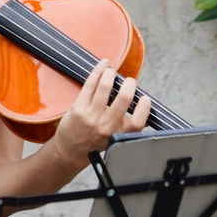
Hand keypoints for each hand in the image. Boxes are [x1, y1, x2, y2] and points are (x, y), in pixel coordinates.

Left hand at [44, 59, 155, 180]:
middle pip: (123, 100)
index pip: (137, 122)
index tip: (145, 99)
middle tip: (129, 81)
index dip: (144, 109)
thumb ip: (128, 125)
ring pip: (105, 88)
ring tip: (112, 72)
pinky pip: (90, 84)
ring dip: (111, 74)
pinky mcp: (78, 108)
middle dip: (129, 84)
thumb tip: (142, 104)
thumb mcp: (116, 138)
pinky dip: (98, 71)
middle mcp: (106, 127)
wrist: (71, 151)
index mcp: (118, 135)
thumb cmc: (95, 141)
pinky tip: (103, 65)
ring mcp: (91, 116)